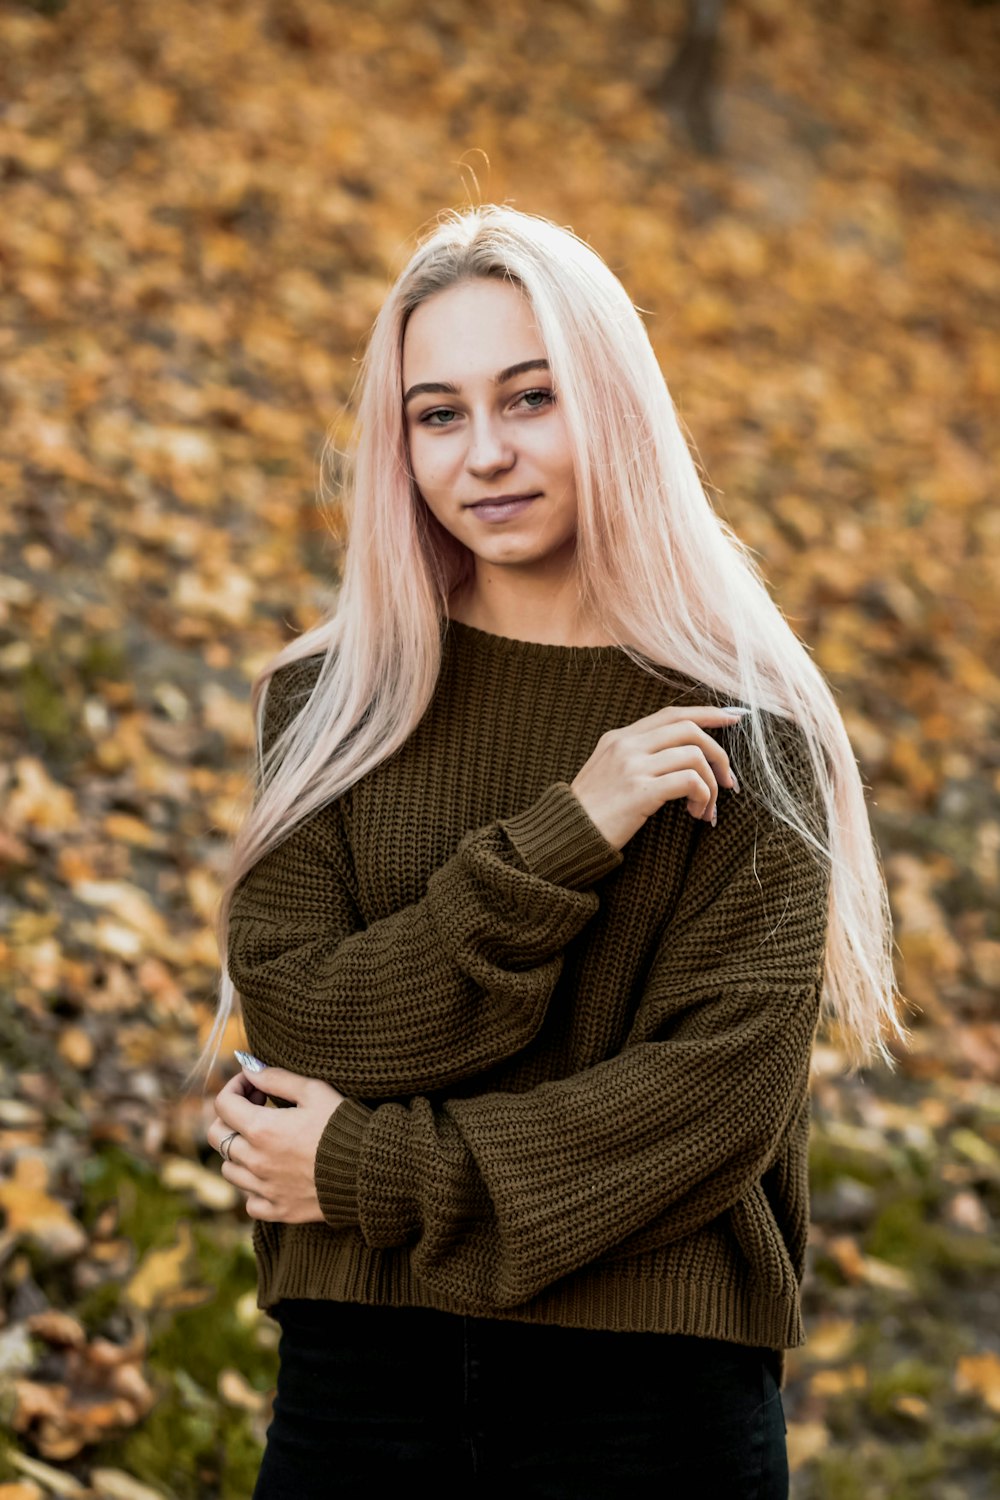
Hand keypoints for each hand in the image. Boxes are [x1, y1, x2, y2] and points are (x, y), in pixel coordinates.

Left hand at [207, 1066, 344, 1222]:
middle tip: (258, 1107)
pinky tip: (272, 1173)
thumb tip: (249, 1068)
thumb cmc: (344, 1125)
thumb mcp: (314, 1091)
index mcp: (262, 1128)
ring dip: (239, 1151)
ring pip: (228, 1170)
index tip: (254, 1084)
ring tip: (265, 1140)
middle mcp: (256, 1161)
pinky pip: (250, 1201)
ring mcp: (265, 1188)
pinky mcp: (278, 1209)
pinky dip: (254, 1187)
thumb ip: (276, 1078)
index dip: (235, 1087)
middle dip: (230, 1117)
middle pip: (217, 1137)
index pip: (223, 1104)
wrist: (369, 1170)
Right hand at [570, 705, 742, 850]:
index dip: (707, 713)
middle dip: (719, 754)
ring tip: (706, 809)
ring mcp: (632, 766)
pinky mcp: (640, 791)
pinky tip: (697, 813)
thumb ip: (636, 757)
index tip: (733, 718)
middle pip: (690, 729)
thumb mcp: (606, 772)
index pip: (672, 714)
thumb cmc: (590, 812)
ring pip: (695, 756)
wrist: (563, 837)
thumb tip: (680, 757)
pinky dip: (704, 796)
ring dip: (711, 784)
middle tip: (728, 781)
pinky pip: (690, 781)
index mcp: (620, 737)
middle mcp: (627, 745)